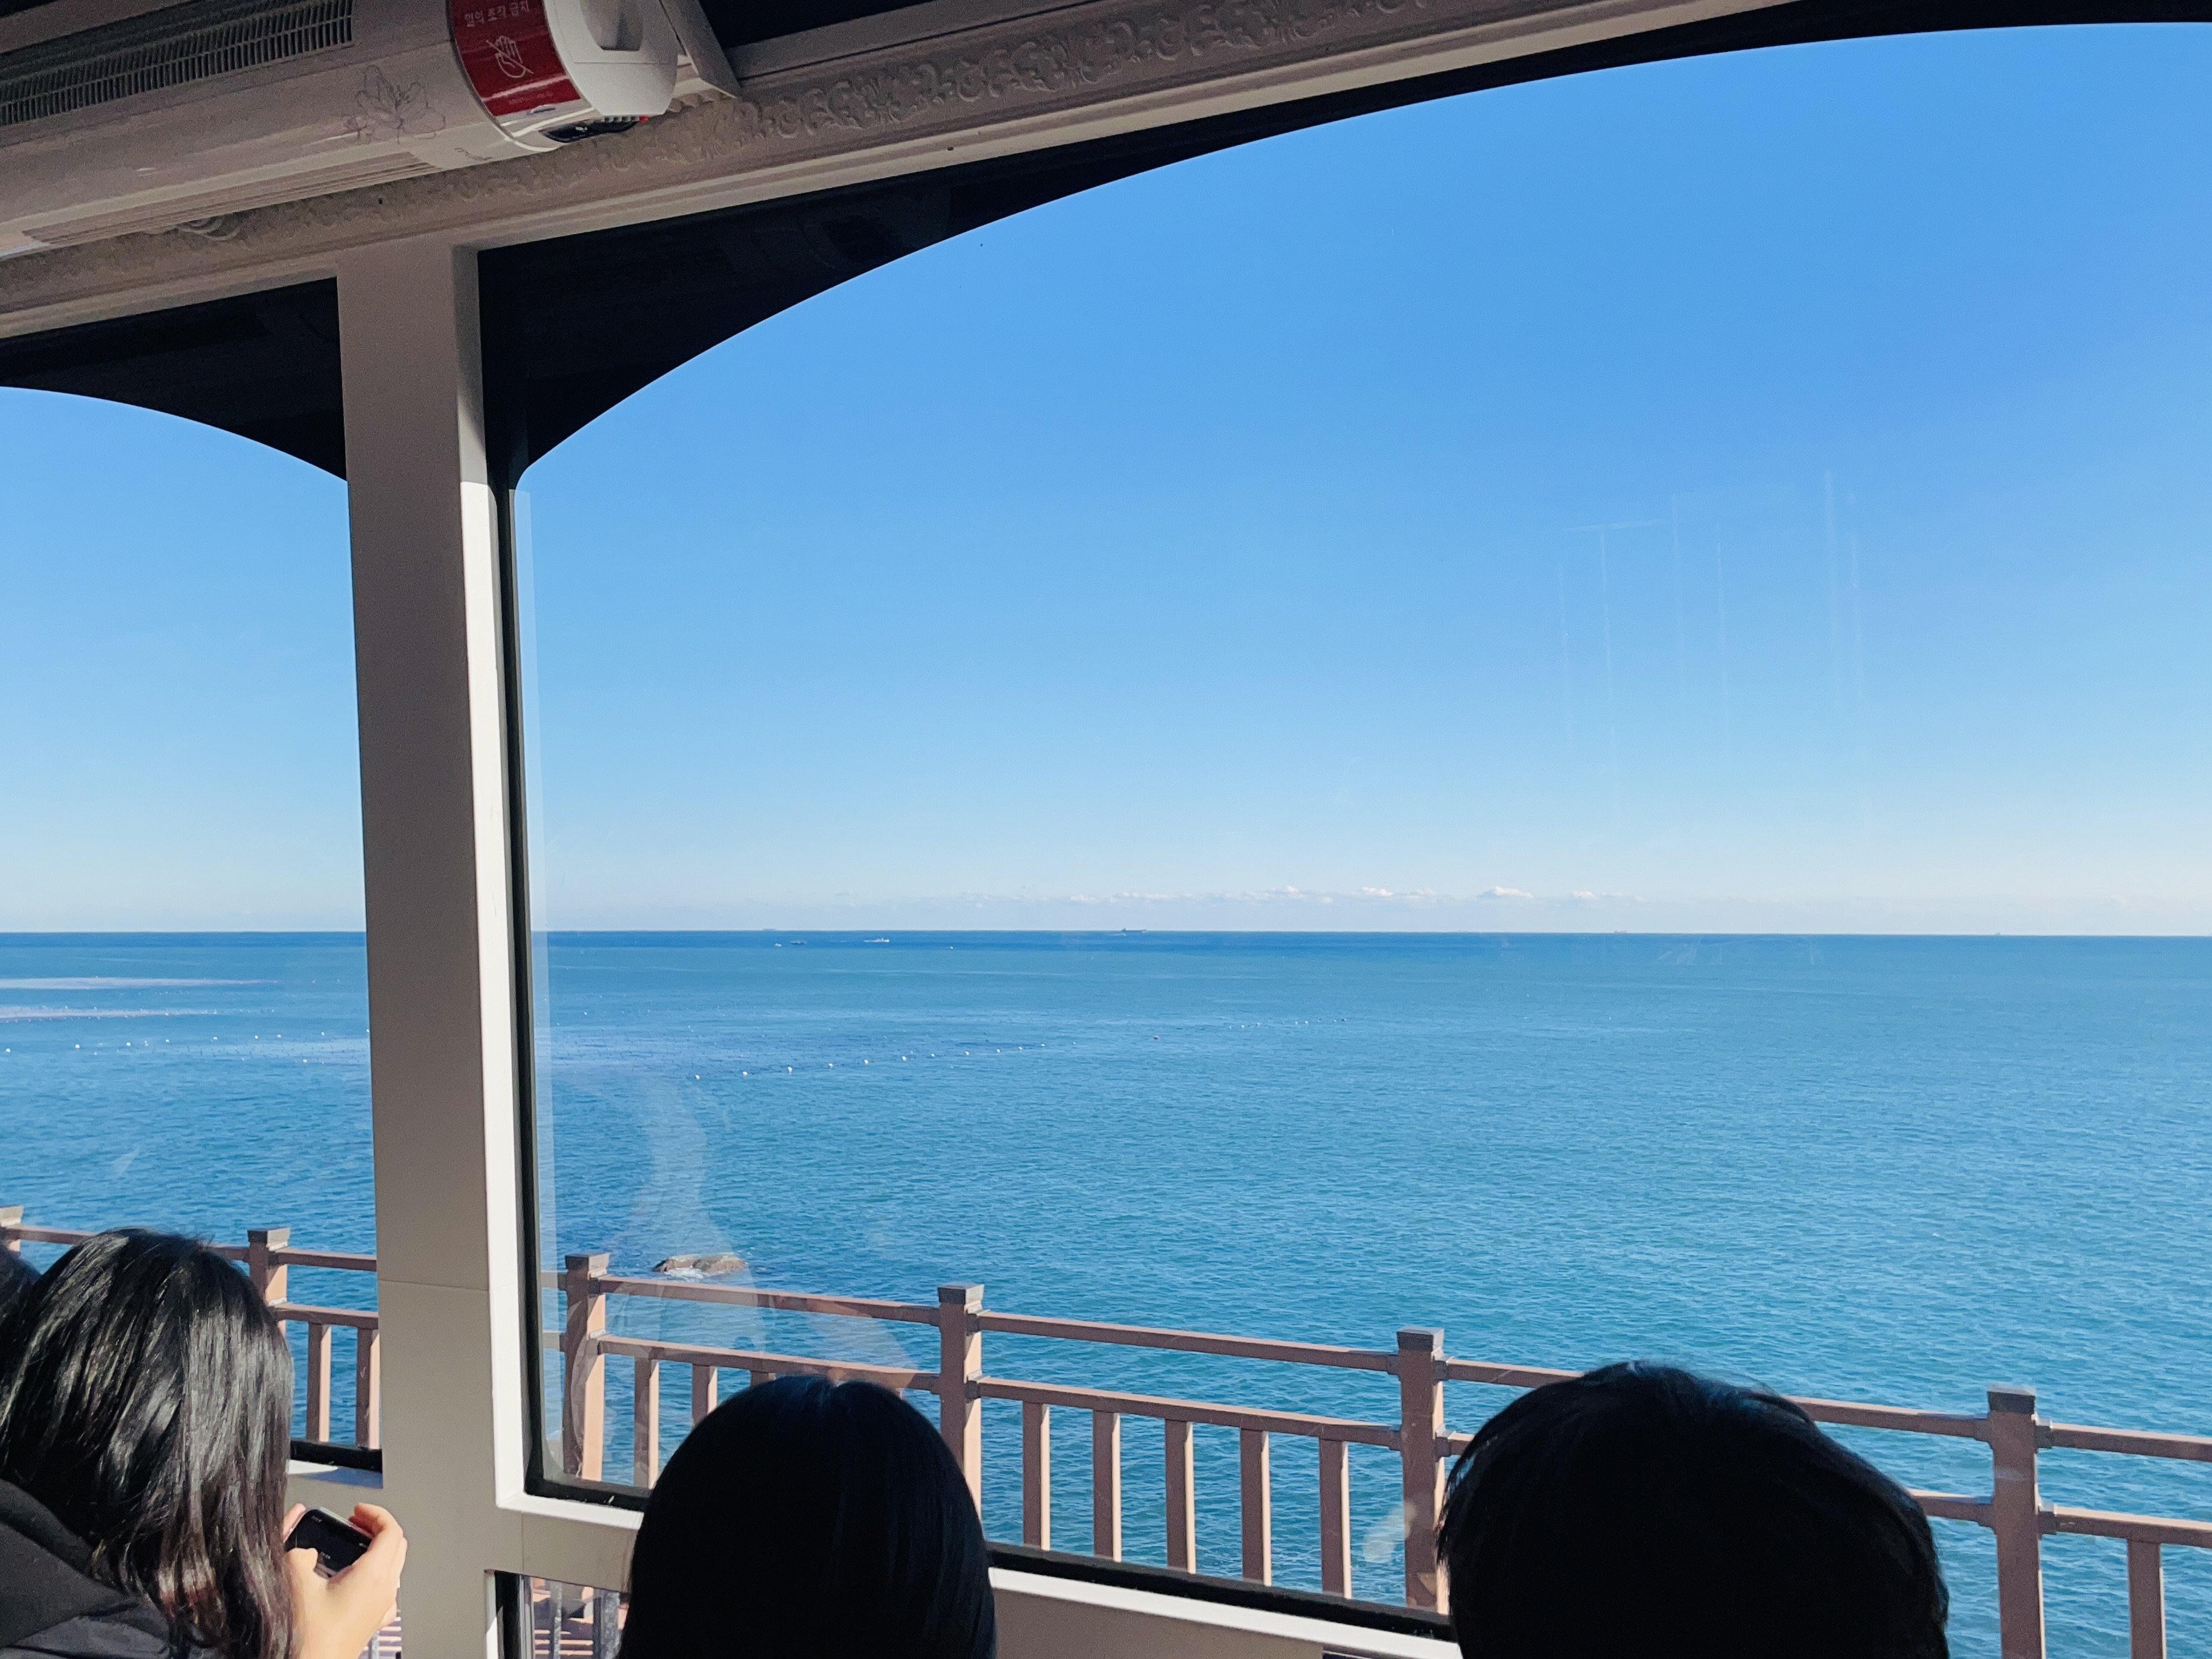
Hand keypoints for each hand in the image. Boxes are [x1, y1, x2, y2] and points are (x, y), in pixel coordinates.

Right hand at [286, 1503, 406, 1658]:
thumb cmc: (308, 1637)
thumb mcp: (295, 1583)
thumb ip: (299, 1555)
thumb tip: (305, 1552)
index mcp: (373, 1576)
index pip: (391, 1530)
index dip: (375, 1513)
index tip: (357, 1510)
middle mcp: (385, 1591)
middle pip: (396, 1545)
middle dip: (377, 1527)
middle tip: (355, 1522)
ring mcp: (382, 1608)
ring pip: (393, 1566)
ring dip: (377, 1550)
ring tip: (353, 1546)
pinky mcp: (374, 1622)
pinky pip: (385, 1589)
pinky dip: (375, 1573)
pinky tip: (352, 1578)